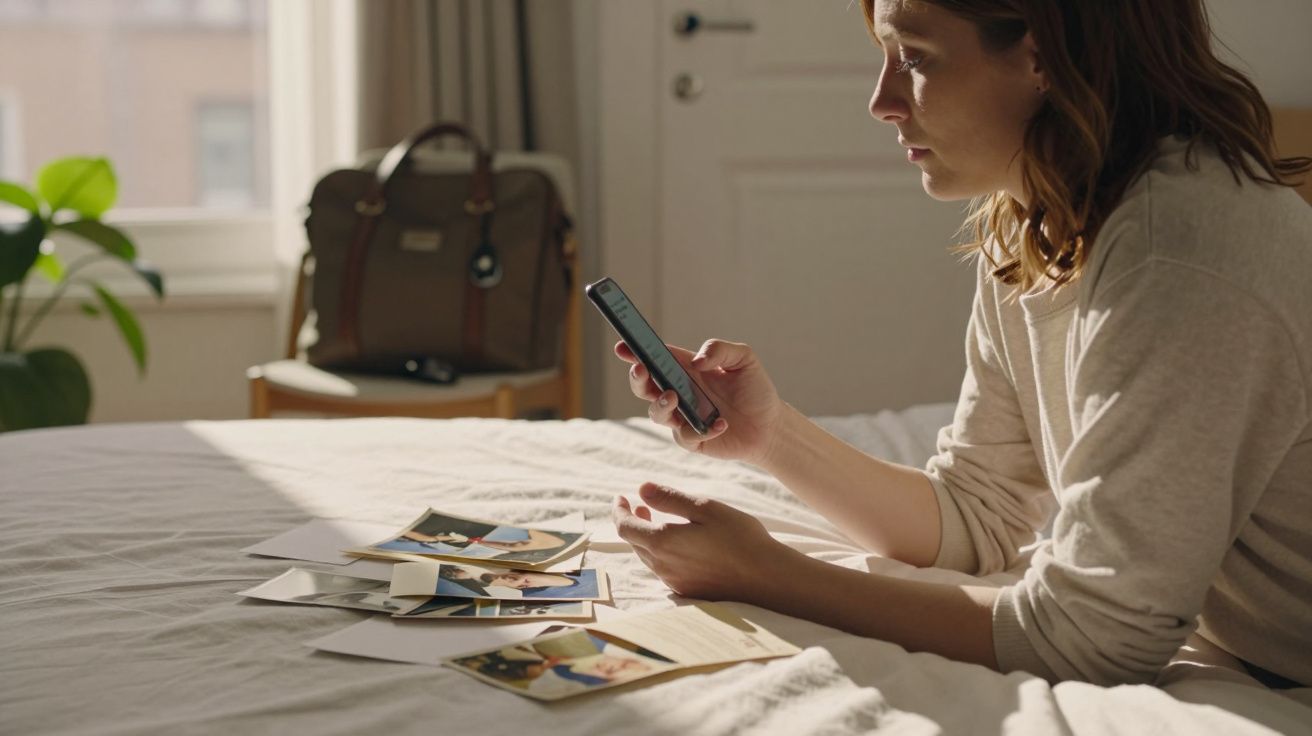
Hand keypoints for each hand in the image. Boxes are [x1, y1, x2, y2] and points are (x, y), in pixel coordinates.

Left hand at [611, 482, 804, 602]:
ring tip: (656, 521)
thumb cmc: (739, 537)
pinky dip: (662, 553)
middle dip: (632, 522)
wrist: (766, 577)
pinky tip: (678, 544)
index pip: (624, 527)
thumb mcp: (705, 508)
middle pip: (634, 543)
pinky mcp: (687, 592)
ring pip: (649, 557)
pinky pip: (664, 569)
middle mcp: (662, 566)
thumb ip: (670, 498)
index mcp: (662, 543)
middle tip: (640, 506)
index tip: (620, 497)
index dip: (618, 511)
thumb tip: (641, 489)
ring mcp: (674, 582)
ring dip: (647, 538)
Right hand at [616, 339, 783, 465]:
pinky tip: (721, 424)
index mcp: (686, 368)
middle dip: (637, 377)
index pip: (656, 357)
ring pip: (656, 413)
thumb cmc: (755, 390)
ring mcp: (683, 417)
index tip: (622, 347)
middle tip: (641, 369)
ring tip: (673, 397)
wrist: (771, 425)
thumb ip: (720, 350)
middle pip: (645, 385)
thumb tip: (697, 361)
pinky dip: (700, 430)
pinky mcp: (692, 440)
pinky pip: (684, 436)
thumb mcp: (744, 359)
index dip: (636, 351)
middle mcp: (679, 392)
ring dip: (659, 404)